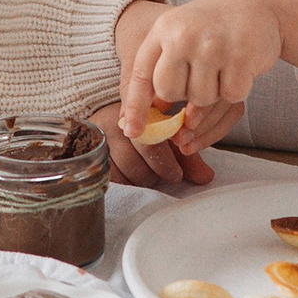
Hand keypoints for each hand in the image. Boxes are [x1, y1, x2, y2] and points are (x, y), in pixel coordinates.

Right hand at [89, 101, 212, 188]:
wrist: (114, 113)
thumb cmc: (149, 127)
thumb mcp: (170, 138)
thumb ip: (188, 156)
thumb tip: (206, 178)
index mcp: (139, 115)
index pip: (149, 144)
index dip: (164, 163)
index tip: (176, 174)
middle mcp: (114, 126)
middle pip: (133, 162)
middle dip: (154, 174)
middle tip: (166, 176)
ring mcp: (99, 140)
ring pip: (121, 172)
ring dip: (140, 180)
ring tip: (150, 176)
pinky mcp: (91, 155)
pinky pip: (109, 178)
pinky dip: (125, 183)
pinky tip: (134, 179)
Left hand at [118, 0, 281, 143]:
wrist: (262, 4)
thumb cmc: (216, 26)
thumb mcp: (181, 33)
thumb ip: (161, 68)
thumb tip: (147, 117)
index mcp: (164, 28)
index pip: (142, 75)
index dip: (136, 107)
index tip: (133, 131)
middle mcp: (184, 35)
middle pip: (169, 92)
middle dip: (183, 93)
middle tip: (200, 74)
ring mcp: (212, 46)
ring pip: (200, 99)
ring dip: (213, 92)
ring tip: (221, 65)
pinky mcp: (240, 57)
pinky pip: (230, 97)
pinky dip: (237, 88)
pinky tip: (240, 67)